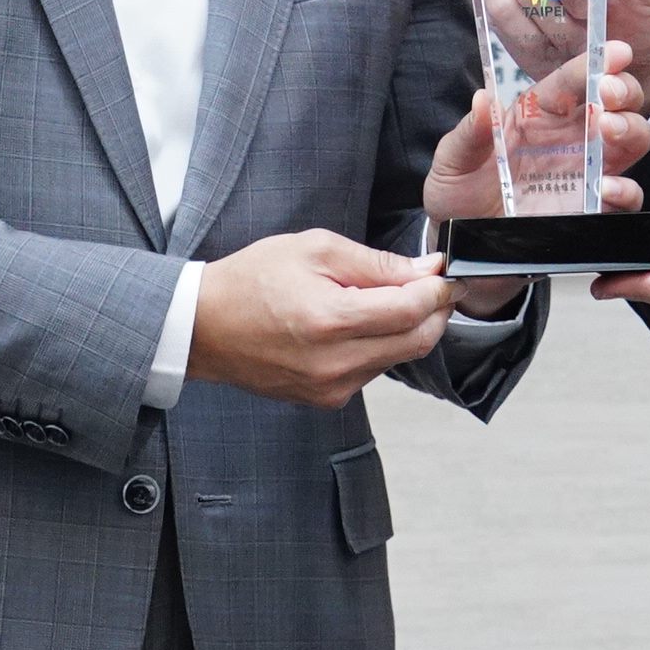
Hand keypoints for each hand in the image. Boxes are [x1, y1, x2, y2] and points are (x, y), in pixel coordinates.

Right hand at [191, 230, 455, 409]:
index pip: (412, 311)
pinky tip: (358, 324)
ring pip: (398, 358)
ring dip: (406, 329)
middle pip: (417, 341)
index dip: (438, 290)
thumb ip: (376, 263)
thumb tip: (425, 272)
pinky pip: (373, 371)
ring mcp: (331, 388)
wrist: (204, 326)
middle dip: (434, 311)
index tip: (444, 274)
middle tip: (430, 285)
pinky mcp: (327, 399)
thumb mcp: (314, 249)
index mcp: (330, 321)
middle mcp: (334, 364)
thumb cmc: (251, 281)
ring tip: (383, 299)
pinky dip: (380, 346)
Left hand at [424, 44, 649, 316]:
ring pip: (632, 140)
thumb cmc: (459, 192)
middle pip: (616, 102)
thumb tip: (483, 100)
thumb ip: (470, 133)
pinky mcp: (593, 210)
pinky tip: (607, 187)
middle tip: (609, 93)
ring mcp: (587, 173)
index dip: (597, 62)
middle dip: (623, 90)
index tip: (616, 52)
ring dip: (631, 129)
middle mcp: (571, 137)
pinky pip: (626, 197)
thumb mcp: (453, 159)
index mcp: (539, 114)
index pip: (573, 80)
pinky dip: (626, 190)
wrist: (462, 244)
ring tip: (609, 129)